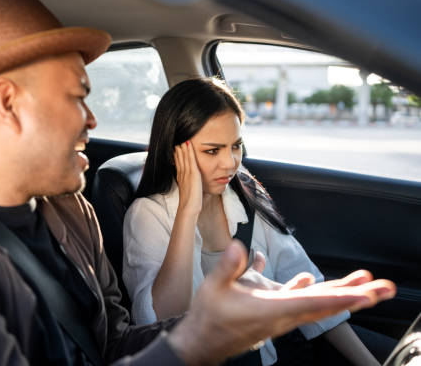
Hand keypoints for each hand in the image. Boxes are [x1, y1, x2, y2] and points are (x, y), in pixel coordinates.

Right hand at [167, 240, 395, 365]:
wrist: (203, 342)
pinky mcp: (275, 315)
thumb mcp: (214, 289)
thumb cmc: (209, 318)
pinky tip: (308, 279)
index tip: (365, 294)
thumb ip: (229, 267)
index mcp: (271, 310)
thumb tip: (240, 246)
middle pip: (327, 304)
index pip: (313, 303)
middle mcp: (283, 315)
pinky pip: (301, 303)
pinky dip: (312, 291)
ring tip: (365, 283)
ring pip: (319, 303)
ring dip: (343, 292)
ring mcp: (282, 316)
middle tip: (384, 288)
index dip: (341, 297)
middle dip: (356, 294)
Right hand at [174, 141, 201, 216]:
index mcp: (181, 177)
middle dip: (178, 149)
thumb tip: (188, 183)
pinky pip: (190, 160)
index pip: (178, 163)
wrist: (189, 208)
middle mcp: (182, 174)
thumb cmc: (190, 203)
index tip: (175, 148)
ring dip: (182, 147)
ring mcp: (187, 173)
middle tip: (176, 140)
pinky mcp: (193, 174)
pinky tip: (188, 144)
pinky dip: (189, 151)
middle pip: (179, 158)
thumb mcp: (187, 192)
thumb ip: (187, 185)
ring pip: (184, 157)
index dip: (176, 155)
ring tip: (182, 139)